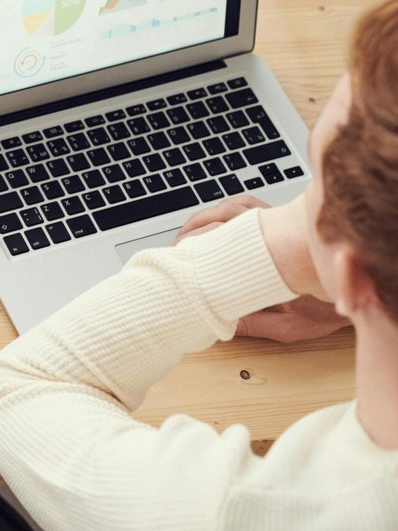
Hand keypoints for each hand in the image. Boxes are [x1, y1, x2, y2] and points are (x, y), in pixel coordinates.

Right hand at [175, 196, 345, 342]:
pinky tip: (210, 221)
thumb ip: (256, 324)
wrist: (355, 292)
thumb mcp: (292, 326)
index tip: (180, 256)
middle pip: (223, 219)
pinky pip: (245, 204)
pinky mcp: (277, 219)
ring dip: (204, 218)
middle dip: (193, 232)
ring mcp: (274, 222)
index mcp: (273, 257)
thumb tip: (221, 321)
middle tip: (176, 249)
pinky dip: (223, 210)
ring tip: (185, 235)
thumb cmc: (328, 309)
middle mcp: (273, 232)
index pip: (226, 241)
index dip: (197, 245)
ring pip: (231, 207)